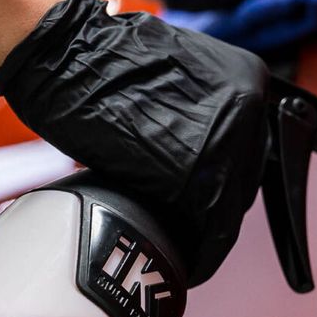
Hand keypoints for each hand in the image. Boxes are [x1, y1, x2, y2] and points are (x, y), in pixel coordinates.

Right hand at [0, 0, 271, 282]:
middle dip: (215, 204)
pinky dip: (202, 253)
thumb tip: (195, 153)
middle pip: (245, 178)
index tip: (215, 203)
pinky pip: (214, 231)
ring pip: (230, 207)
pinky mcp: (197, 176)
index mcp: (248, 78)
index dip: (228, 180)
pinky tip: (187, 261)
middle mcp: (249, 107)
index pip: (253, 147)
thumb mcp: (172, 75)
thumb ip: (200, 111)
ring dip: (206, 230)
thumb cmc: (98, 60)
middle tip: (188, 225)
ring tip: (183, 246)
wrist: (63, 55)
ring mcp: (228, 141)